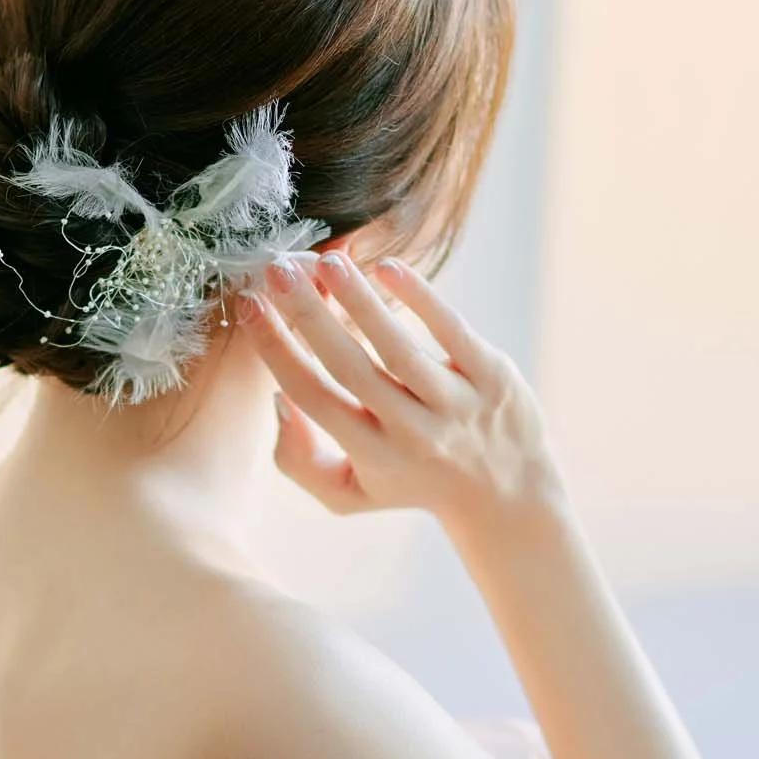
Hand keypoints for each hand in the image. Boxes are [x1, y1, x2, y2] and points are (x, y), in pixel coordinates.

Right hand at [244, 252, 565, 536]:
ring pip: (399, 347)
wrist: (508, 496)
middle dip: (308, 316)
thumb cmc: (412, 483)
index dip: (277, 350)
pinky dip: (421, 298)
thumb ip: (298, 460)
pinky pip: (451, 331)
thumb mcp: (348, 494)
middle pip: (350, 367)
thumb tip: (277, 401)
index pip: (312, 397)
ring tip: (327, 262)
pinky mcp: (494, 376)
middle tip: (276, 268)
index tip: (249, 305)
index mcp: (372, 454)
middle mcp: (413, 431)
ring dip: (359, 301)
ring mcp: (456, 404)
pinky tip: (387, 267)